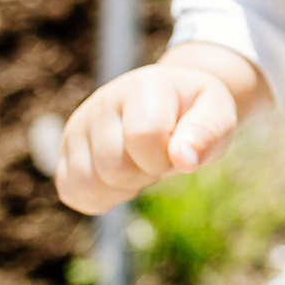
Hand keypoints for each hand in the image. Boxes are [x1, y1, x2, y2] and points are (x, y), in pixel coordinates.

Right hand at [56, 43, 271, 214]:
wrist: (173, 102)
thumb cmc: (197, 112)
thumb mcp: (217, 114)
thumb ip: (207, 133)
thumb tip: (184, 160)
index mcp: (142, 86)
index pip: (143, 136)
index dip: (165, 159)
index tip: (177, 151)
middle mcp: (102, 101)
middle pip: (114, 167)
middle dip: (146, 175)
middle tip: (159, 158)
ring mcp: (79, 125)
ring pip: (89, 184)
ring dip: (123, 189)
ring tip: (141, 165)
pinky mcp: (66, 149)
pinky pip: (72, 192)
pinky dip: (101, 199)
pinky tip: (121, 181)